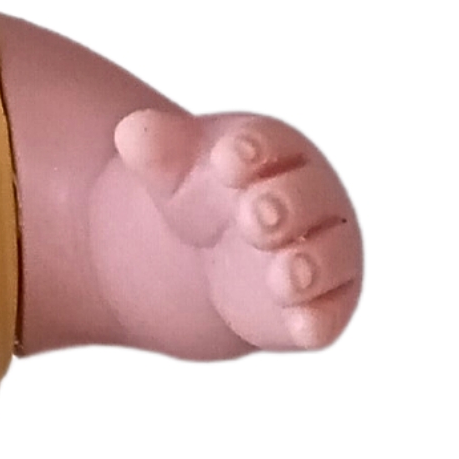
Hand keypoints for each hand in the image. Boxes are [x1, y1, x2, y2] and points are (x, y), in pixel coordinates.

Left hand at [109, 108, 360, 350]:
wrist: (208, 254)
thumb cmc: (200, 193)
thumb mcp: (172, 169)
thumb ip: (156, 151)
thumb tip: (130, 131)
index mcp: (276, 151)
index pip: (270, 143)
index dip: (251, 150)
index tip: (224, 160)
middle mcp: (311, 198)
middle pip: (306, 198)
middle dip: (282, 206)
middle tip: (254, 216)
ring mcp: (322, 252)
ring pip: (327, 257)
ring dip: (308, 266)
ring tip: (282, 278)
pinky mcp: (321, 304)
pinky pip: (329, 313)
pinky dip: (319, 320)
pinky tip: (304, 328)